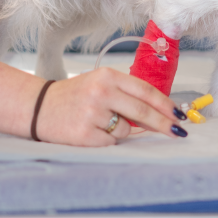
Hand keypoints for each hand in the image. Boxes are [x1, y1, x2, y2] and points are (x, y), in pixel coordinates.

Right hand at [34, 67, 184, 145]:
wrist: (38, 107)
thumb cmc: (74, 96)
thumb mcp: (100, 84)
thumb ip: (126, 95)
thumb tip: (159, 113)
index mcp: (107, 76)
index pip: (145, 90)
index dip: (165, 104)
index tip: (179, 114)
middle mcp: (101, 92)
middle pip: (142, 111)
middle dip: (164, 124)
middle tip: (178, 132)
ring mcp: (92, 113)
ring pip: (126, 129)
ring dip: (122, 130)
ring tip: (100, 122)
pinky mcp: (84, 134)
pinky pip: (111, 142)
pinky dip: (106, 139)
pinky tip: (91, 131)